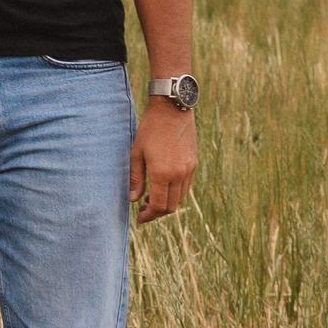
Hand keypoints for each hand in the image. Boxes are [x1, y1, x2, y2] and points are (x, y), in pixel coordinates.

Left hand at [130, 100, 197, 223]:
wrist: (172, 109)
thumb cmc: (151, 129)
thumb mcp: (137, 152)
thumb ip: (136, 178)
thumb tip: (132, 199)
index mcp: (163, 173)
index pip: (158, 205)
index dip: (148, 215)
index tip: (139, 218)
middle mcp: (179, 175)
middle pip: (171, 206)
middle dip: (157, 212)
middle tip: (144, 209)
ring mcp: (189, 170)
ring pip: (180, 198)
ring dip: (167, 203)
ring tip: (151, 197)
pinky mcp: (194, 164)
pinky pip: (186, 187)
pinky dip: (175, 193)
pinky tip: (164, 186)